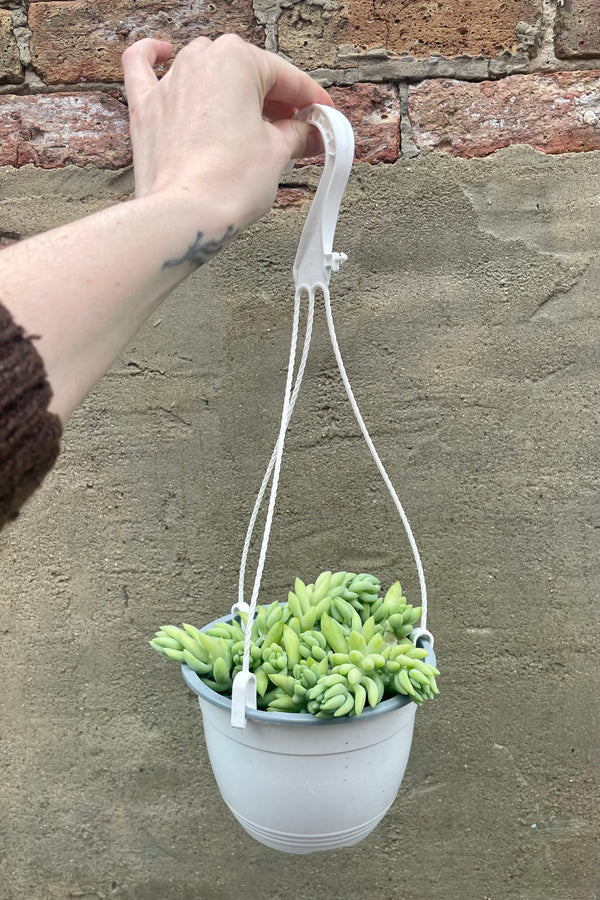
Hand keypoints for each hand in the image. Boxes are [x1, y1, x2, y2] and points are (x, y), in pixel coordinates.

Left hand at [121, 34, 333, 228]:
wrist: (185, 216)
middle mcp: (199, 61)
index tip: (322, 115)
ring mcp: (169, 82)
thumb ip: (296, 134)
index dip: (309, 100)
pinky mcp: (146, 108)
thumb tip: (307, 133)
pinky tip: (162, 50)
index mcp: (237, 60)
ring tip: (249, 121)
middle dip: (273, 100)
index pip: (285, 77)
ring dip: (230, 90)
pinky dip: (152, 56)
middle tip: (293, 130)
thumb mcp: (277, 153)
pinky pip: (142, 68)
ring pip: (206, 72)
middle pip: (247, 75)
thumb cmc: (228, 183)